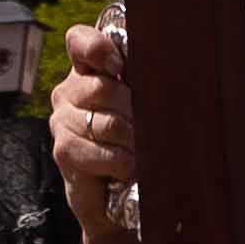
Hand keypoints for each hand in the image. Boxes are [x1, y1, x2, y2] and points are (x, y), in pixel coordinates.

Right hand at [51, 23, 142, 243]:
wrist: (116, 202)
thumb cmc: (137, 146)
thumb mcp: (145, 110)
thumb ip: (149, 85)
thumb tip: (182, 68)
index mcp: (87, 71)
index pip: (80, 41)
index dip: (98, 47)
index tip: (119, 65)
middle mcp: (68, 92)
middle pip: (102, 86)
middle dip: (136, 109)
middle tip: (155, 128)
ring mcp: (62, 122)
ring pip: (106, 123)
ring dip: (135, 141)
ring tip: (148, 152)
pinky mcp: (64, 152)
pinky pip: (100, 153)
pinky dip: (123, 163)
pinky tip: (133, 170)